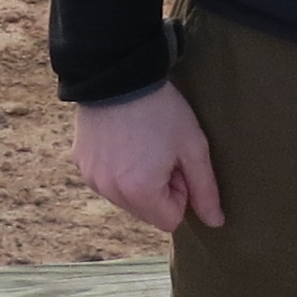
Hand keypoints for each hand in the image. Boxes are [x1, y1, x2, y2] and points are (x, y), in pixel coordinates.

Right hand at [70, 83, 225, 235]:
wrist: (119, 73)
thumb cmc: (161, 110)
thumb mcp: (192, 147)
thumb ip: (205, 190)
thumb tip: (216, 222)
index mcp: (140, 192)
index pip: (169, 221)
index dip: (179, 194)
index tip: (176, 164)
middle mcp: (110, 191)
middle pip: (145, 212)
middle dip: (157, 189)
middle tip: (160, 151)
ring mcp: (92, 177)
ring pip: (124, 197)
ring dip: (136, 180)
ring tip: (141, 143)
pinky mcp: (80, 162)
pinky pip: (105, 179)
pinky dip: (116, 168)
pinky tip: (121, 140)